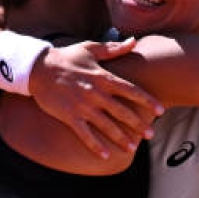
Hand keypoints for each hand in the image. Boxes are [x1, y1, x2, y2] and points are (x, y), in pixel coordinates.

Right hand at [28, 38, 163, 156]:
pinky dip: (96, 145)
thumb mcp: (91, 49)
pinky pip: (85, 134)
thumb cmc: (66, 57)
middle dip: (138, 124)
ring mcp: (82, 106)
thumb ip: (114, 49)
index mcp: (103, 77)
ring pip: (106, 125)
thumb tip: (134, 41)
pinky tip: (106, 155)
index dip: (147, 101)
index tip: (160, 111)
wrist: (38, 68)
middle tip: (151, 135)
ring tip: (132, 148)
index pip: (130, 90)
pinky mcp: (69, 116)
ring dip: (120, 138)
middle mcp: (95, 93)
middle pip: (122, 111)